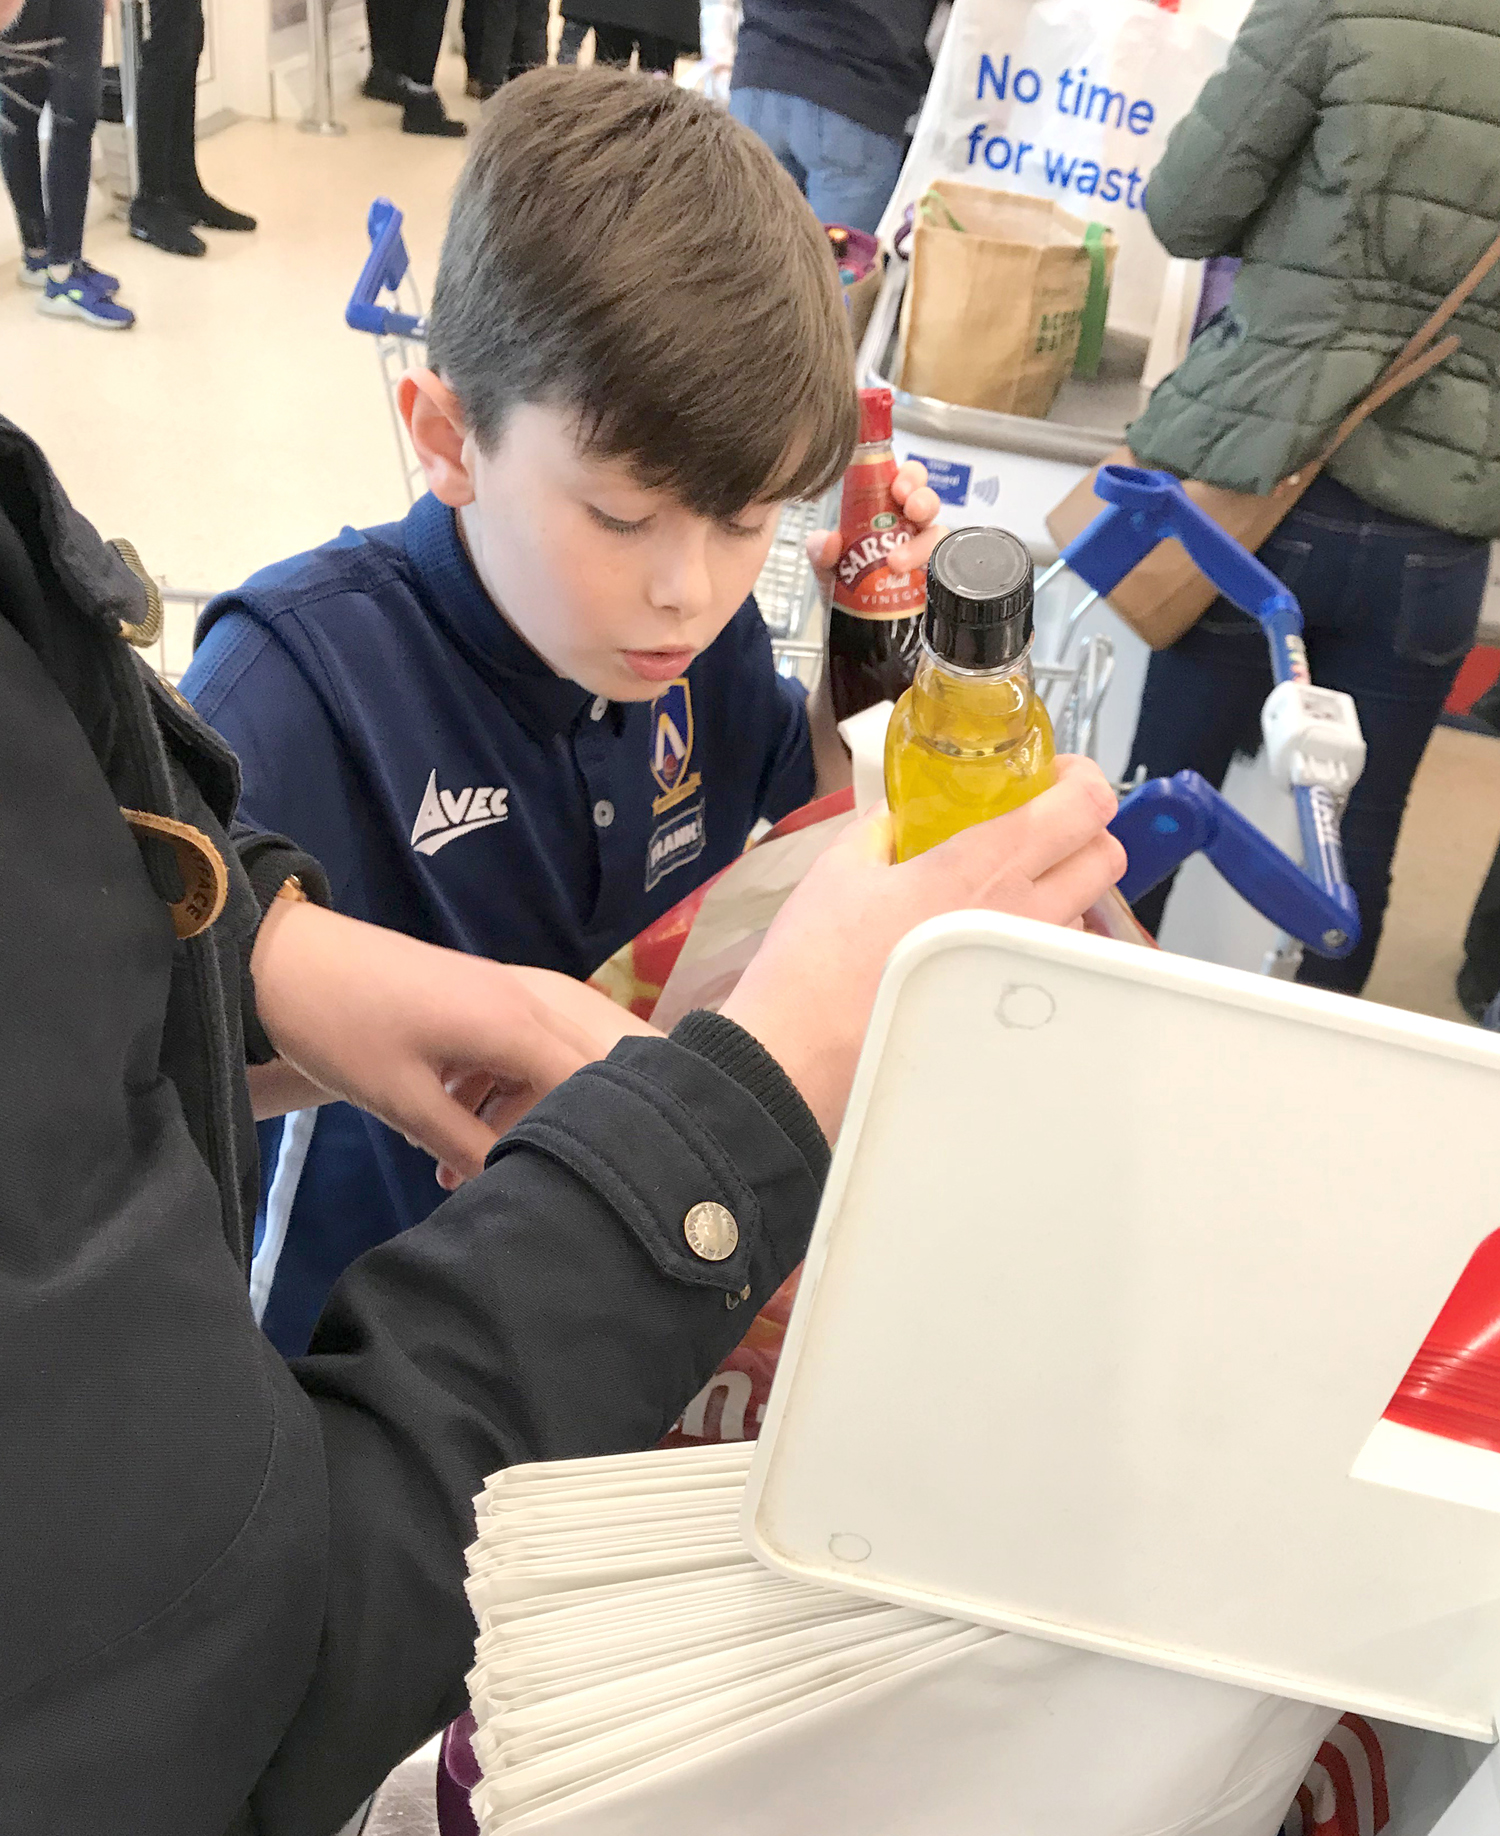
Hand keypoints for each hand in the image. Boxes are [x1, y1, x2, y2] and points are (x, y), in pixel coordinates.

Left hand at [248, 902, 655, 1184]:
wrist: (281, 958)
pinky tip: (452, 1122)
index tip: (565, 1182)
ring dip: (521, 1110)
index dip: (591, 1135)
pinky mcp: (474, 995)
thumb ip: (467, 1145)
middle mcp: (523, 1001)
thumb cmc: (342, 1029)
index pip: (591, 1081)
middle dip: (563, 1124)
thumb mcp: (402, 1100)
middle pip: (581, 1066)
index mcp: (515, 1023)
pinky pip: (513, 1045)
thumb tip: (513, 1185)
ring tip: (469, 1163)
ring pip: (545, 1059)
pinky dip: (496, 1087)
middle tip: (528, 1174)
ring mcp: (499, 992)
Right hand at [720, 756, 1124, 1138]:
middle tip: (1040, 827)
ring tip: (1008, 888)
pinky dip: (1041, 937)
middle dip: (1085, 831)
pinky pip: (1058, 959)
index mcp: (984, 864)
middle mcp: (1024, 913)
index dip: (1082, 779)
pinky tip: (990, 939)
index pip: (1085, 804)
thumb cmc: (818, 959)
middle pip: (1107, 855)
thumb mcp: (841, 868)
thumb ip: (882, 828)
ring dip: (1064, 889)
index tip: (1055, 777)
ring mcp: (1026, 966)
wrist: (804, 1050)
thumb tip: (897, 817)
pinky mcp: (1015, 1010)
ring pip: (1088, 911)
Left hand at [806, 460, 945, 597]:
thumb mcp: (826, 566)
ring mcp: (924, 554)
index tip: (898, 487)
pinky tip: (917, 577)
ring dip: (922, 543)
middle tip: (911, 508)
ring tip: (897, 562)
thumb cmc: (844, 585)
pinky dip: (931, 570)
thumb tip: (830, 540)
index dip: (909, 476)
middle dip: (924, 499)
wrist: (850, 625)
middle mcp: (910, 528)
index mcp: (886, 511)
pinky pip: (942, 570)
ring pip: (937, 536)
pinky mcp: (933, 581)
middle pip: (928, 502)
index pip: (906, 482)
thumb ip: (820, 550)